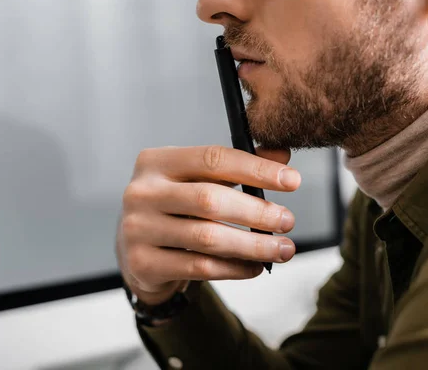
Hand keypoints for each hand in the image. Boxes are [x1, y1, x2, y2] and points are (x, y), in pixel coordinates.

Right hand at [116, 145, 300, 305]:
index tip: (292, 181)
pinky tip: (255, 267)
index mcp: (156, 161)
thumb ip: (238, 168)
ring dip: (253, 246)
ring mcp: (138, 229)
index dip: (256, 169)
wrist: (134, 248)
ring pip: (208, 238)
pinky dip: (234, 268)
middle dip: (257, 212)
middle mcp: (142, 192)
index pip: (213, 159)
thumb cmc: (174, 208)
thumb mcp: (198, 181)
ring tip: (283, 249)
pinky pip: (200, 267)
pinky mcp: (143, 263)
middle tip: (288, 221)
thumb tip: (283, 158)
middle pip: (210, 199)